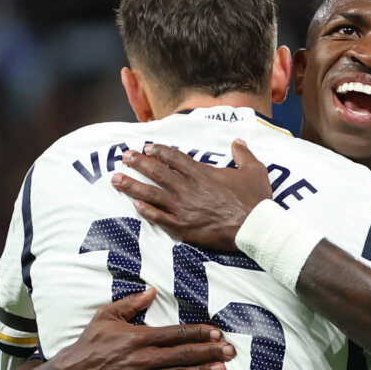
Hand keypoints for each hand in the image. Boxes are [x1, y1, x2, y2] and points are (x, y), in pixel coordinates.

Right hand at [53, 288, 235, 369]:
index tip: (217, 333)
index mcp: (139, 337)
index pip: (175, 334)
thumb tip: (152, 291)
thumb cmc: (90, 344)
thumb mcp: (106, 316)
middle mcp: (143, 358)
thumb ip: (130, 303)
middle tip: (230, 352)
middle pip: (183, 354)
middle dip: (209, 352)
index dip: (198, 333)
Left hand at [112, 139, 271, 250]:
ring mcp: (183, 208)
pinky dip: (146, 211)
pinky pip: (159, 218)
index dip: (160, 151)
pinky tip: (135, 205)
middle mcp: (188, 188)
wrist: (253, 227)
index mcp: (202, 173)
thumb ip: (243, 154)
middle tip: (124, 156)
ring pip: (152, 194)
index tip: (148, 147)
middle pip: (157, 172)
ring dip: (132, 185)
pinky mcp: (184, 227)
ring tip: (116, 179)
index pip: (175, 158)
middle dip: (138, 163)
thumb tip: (238, 142)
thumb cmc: (254, 199)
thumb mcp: (254, 170)